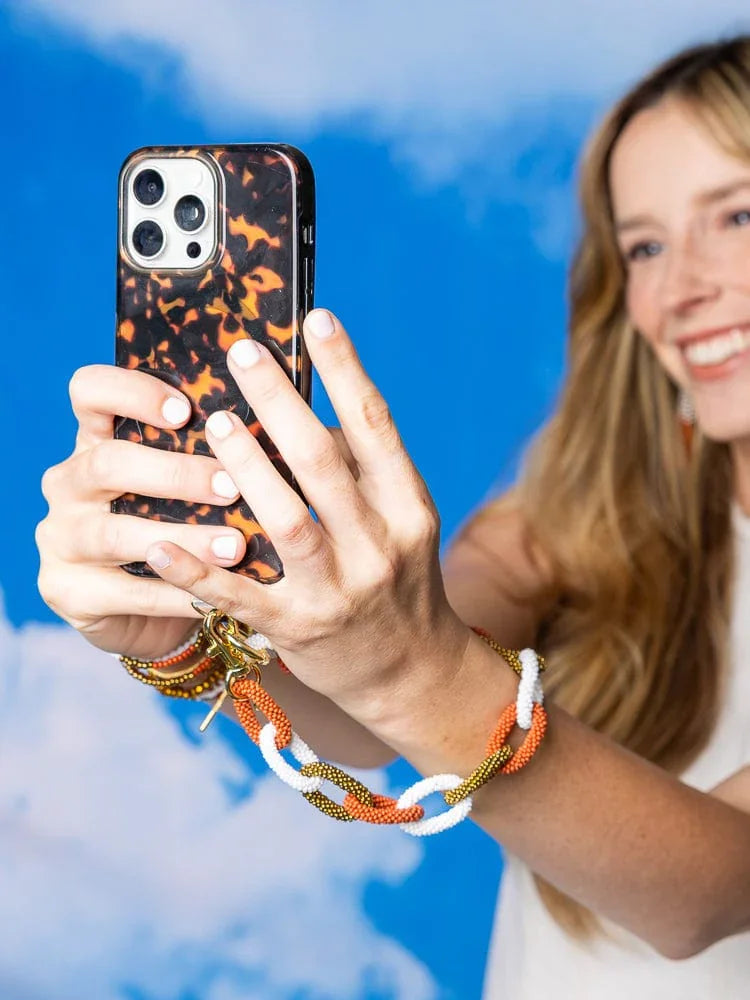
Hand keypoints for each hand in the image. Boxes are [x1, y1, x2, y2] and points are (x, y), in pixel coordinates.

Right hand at [35, 364, 252, 658]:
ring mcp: (61, 538)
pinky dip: (175, 591)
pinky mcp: (66, 590)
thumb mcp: (188, 484)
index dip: (131, 392)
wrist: (150, 616)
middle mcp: (69, 483)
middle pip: (107, 462)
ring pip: (114, 533)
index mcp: (96, 439)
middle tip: (232, 487)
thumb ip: (209, 452)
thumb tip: (274, 422)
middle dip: (176, 474)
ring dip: (182, 538)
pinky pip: (124, 591)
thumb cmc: (181, 527)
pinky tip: (217, 593)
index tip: (186, 410)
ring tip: (236, 546)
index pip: (90, 391)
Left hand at [142, 309, 469, 716]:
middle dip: (280, 401)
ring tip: (212, 423)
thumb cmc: (401, 581)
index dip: (345, 369)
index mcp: (409, 508)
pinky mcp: (297, 629)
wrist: (413, 673)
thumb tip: (313, 409)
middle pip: (323, 462)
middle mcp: (379, 545)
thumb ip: (365, 470)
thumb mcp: (403, 522)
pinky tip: (161, 541)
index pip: (377, 426)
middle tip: (241, 352)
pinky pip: (241, 595)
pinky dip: (198, 568)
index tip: (316, 318)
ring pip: (286, 521)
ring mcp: (338, 591)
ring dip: (245, 469)